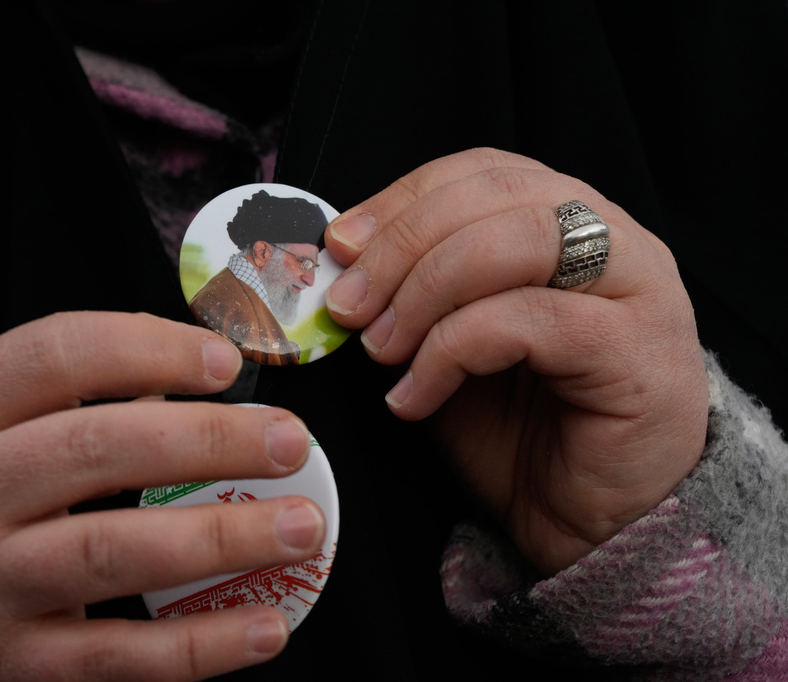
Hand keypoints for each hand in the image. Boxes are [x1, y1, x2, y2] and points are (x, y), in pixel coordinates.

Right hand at [0, 312, 322, 680]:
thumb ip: (53, 396)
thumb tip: (178, 375)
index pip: (49, 358)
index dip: (145, 348)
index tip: (226, 362)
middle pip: (91, 450)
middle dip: (206, 440)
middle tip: (291, 441)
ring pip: (110, 554)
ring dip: (220, 539)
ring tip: (303, 528)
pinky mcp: (3, 668)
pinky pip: (113, 660)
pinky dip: (196, 645)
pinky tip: (264, 624)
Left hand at [322, 148, 707, 573]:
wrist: (585, 522)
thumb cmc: (520, 430)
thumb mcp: (446, 344)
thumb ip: (411, 294)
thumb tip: (340, 264)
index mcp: (568, 223)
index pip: (481, 171)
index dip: (403, 200)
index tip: (341, 245)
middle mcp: (614, 240)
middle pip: (497, 194)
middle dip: (402, 245)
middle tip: (346, 305)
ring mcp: (637, 289)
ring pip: (518, 241)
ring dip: (425, 292)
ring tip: (380, 348)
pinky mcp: (637, 349)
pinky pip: (528, 320)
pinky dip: (450, 352)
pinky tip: (413, 397)